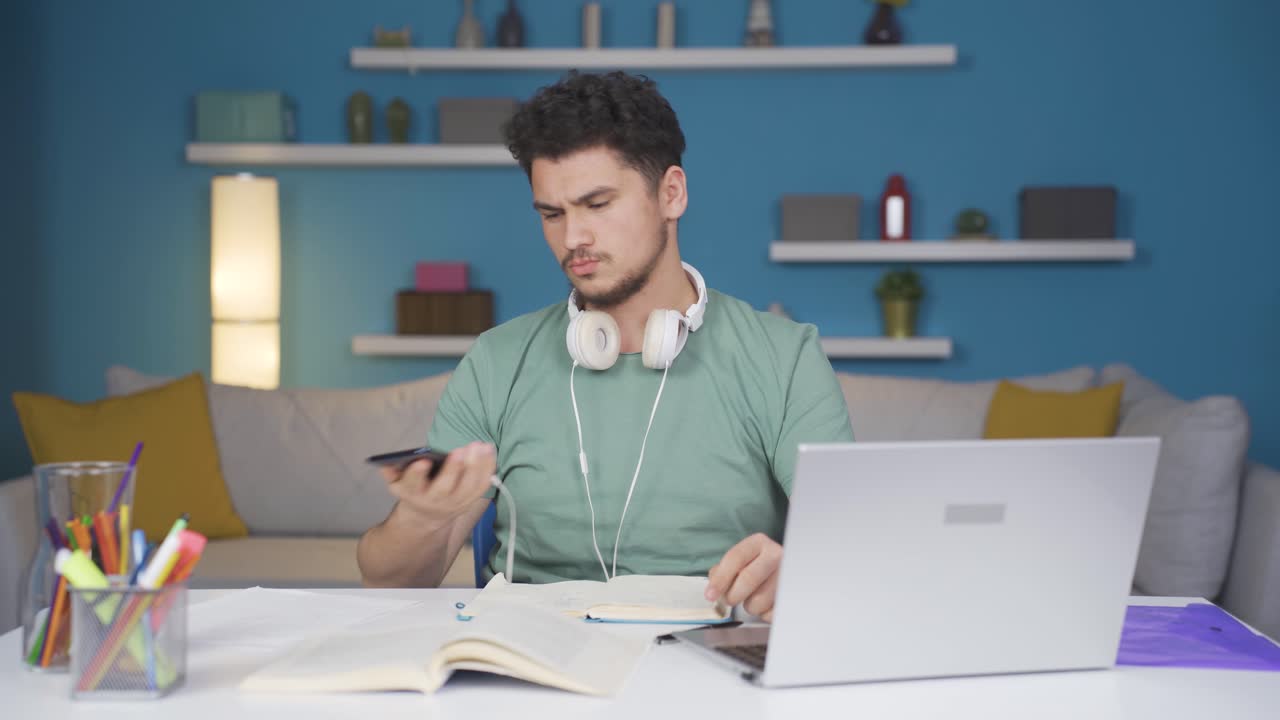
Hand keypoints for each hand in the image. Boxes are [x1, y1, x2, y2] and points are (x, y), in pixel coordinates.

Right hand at [379, 441, 494, 531]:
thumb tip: (386, 462)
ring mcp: (454, 503)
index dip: (417, 474)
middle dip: (454, 469)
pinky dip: (488, 469)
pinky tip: (489, 450)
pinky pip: (482, 486)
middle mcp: (434, 500)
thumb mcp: (397, 482)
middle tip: (461, 450)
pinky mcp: (469, 501)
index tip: (423, 461)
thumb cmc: (414, 489)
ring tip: (480, 446)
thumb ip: (391, 470)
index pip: (413, 484)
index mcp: (413, 493)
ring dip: (477, 466)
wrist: (425, 515)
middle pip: (445, 488)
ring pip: (468, 487)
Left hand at [704, 533, 782, 621]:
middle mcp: (776, 554)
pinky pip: (770, 613)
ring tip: (753, 598)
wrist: (783, 573)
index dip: (720, 579)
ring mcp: (787, 574)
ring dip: (750, 606)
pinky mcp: (793, 595)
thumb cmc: (755, 568)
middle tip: (729, 600)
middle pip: (748, 579)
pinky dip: (763, 614)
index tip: (710, 595)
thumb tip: (713, 590)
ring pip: (759, 600)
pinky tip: (766, 604)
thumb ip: (722, 571)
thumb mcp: (738, 562)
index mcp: (759, 543)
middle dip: (732, 595)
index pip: (735, 558)